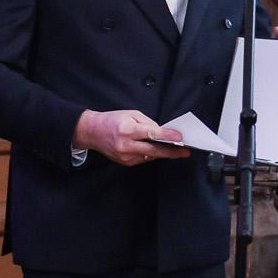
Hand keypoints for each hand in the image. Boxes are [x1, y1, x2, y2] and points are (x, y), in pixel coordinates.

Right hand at [73, 108, 188, 165]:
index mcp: (127, 130)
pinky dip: (150, 154)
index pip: (151, 134)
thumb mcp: (131, 114)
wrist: (92, 132)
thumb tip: (163, 132)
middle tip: (185, 152)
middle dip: (171, 152)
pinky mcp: (125, 163)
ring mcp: (125, 156)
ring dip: (161, 152)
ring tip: (173, 148)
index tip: (180, 138)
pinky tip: (153, 149)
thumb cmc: (112, 120)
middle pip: (153, 151)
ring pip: (150, 156)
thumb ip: (148, 123)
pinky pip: (143, 159)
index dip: (167, 137)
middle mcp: (125, 145)